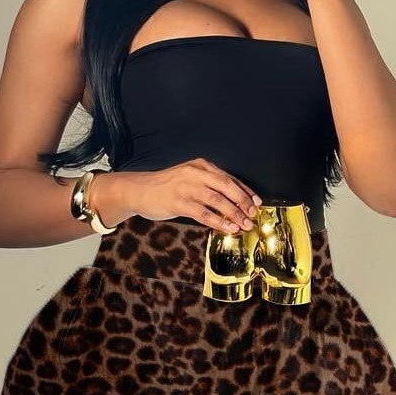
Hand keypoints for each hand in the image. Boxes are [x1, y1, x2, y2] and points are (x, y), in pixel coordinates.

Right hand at [97, 162, 261, 233]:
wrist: (138, 190)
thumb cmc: (165, 187)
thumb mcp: (188, 178)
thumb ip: (208, 185)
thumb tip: (231, 201)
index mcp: (201, 166)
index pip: (229, 178)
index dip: (245, 191)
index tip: (256, 203)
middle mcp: (196, 173)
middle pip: (227, 187)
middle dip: (243, 202)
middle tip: (252, 214)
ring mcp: (187, 187)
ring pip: (218, 200)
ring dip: (234, 214)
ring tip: (244, 225)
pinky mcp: (179, 202)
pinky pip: (204, 213)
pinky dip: (218, 221)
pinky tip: (228, 228)